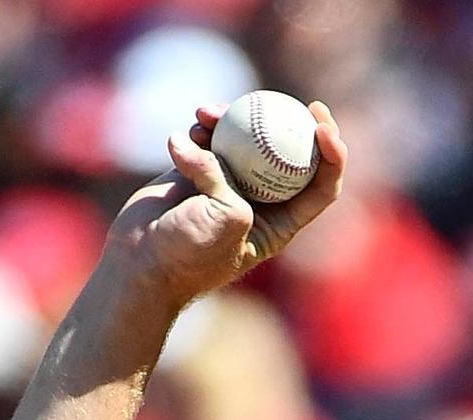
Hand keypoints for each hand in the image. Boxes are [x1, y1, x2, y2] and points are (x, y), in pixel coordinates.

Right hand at [99, 101, 349, 321]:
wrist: (140, 264)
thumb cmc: (188, 257)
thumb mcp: (225, 223)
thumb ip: (225, 181)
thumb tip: (197, 142)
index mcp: (281, 224)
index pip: (320, 187)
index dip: (332, 157)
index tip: (323, 128)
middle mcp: (260, 202)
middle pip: (290, 155)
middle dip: (295, 123)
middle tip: (296, 101)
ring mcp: (229, 183)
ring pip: (245, 140)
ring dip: (234, 119)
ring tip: (208, 112)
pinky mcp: (198, 171)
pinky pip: (208, 138)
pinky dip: (202, 129)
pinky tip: (193, 124)